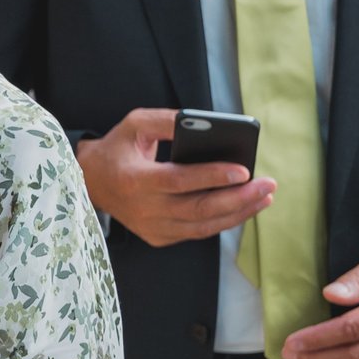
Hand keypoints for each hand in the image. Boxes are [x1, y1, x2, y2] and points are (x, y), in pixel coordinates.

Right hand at [74, 109, 273, 247]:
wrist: (90, 182)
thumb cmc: (117, 149)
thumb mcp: (135, 124)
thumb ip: (167, 121)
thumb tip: (204, 123)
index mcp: (135, 179)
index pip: (179, 181)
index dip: (212, 176)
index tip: (243, 170)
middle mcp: (143, 209)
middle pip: (198, 209)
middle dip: (238, 198)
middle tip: (267, 185)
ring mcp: (151, 228)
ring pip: (202, 226)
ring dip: (238, 213)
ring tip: (264, 197)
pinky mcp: (158, 237)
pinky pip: (197, 232)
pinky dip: (223, 221)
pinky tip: (243, 207)